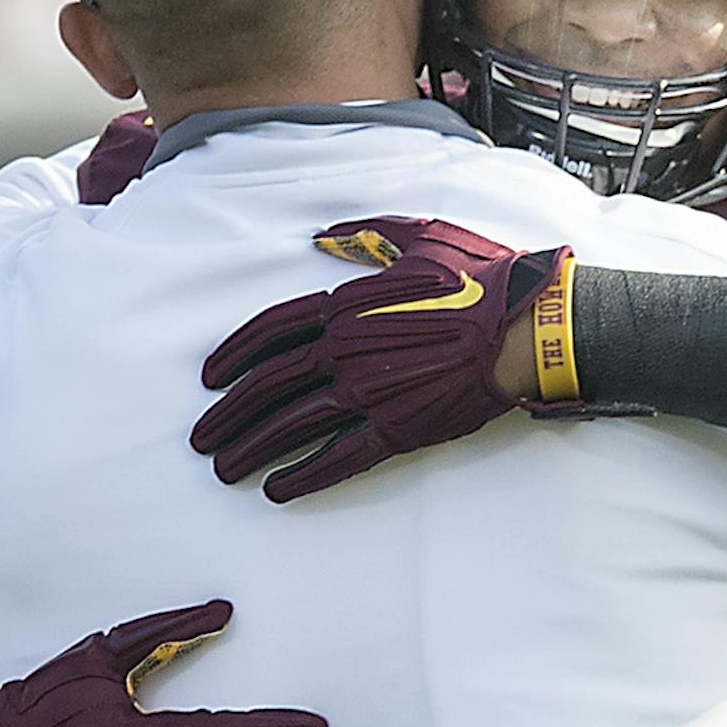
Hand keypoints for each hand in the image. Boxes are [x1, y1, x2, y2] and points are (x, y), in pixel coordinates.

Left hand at [190, 215, 573, 499]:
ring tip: (224, 469)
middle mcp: (347, 349)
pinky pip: (339, 457)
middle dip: (227, 413)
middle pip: (268, 385)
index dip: (232, 354)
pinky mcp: (397, 428)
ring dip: (251, 449)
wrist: (524, 325)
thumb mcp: (418, 236)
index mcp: (346, 304)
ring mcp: (370, 392)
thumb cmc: (479, 277)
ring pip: (292, 425)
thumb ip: (364, 237)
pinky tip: (276, 490)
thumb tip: (325, 238)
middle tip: (202, 437)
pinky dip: (303, 477)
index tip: (209, 378)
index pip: (269, 331)